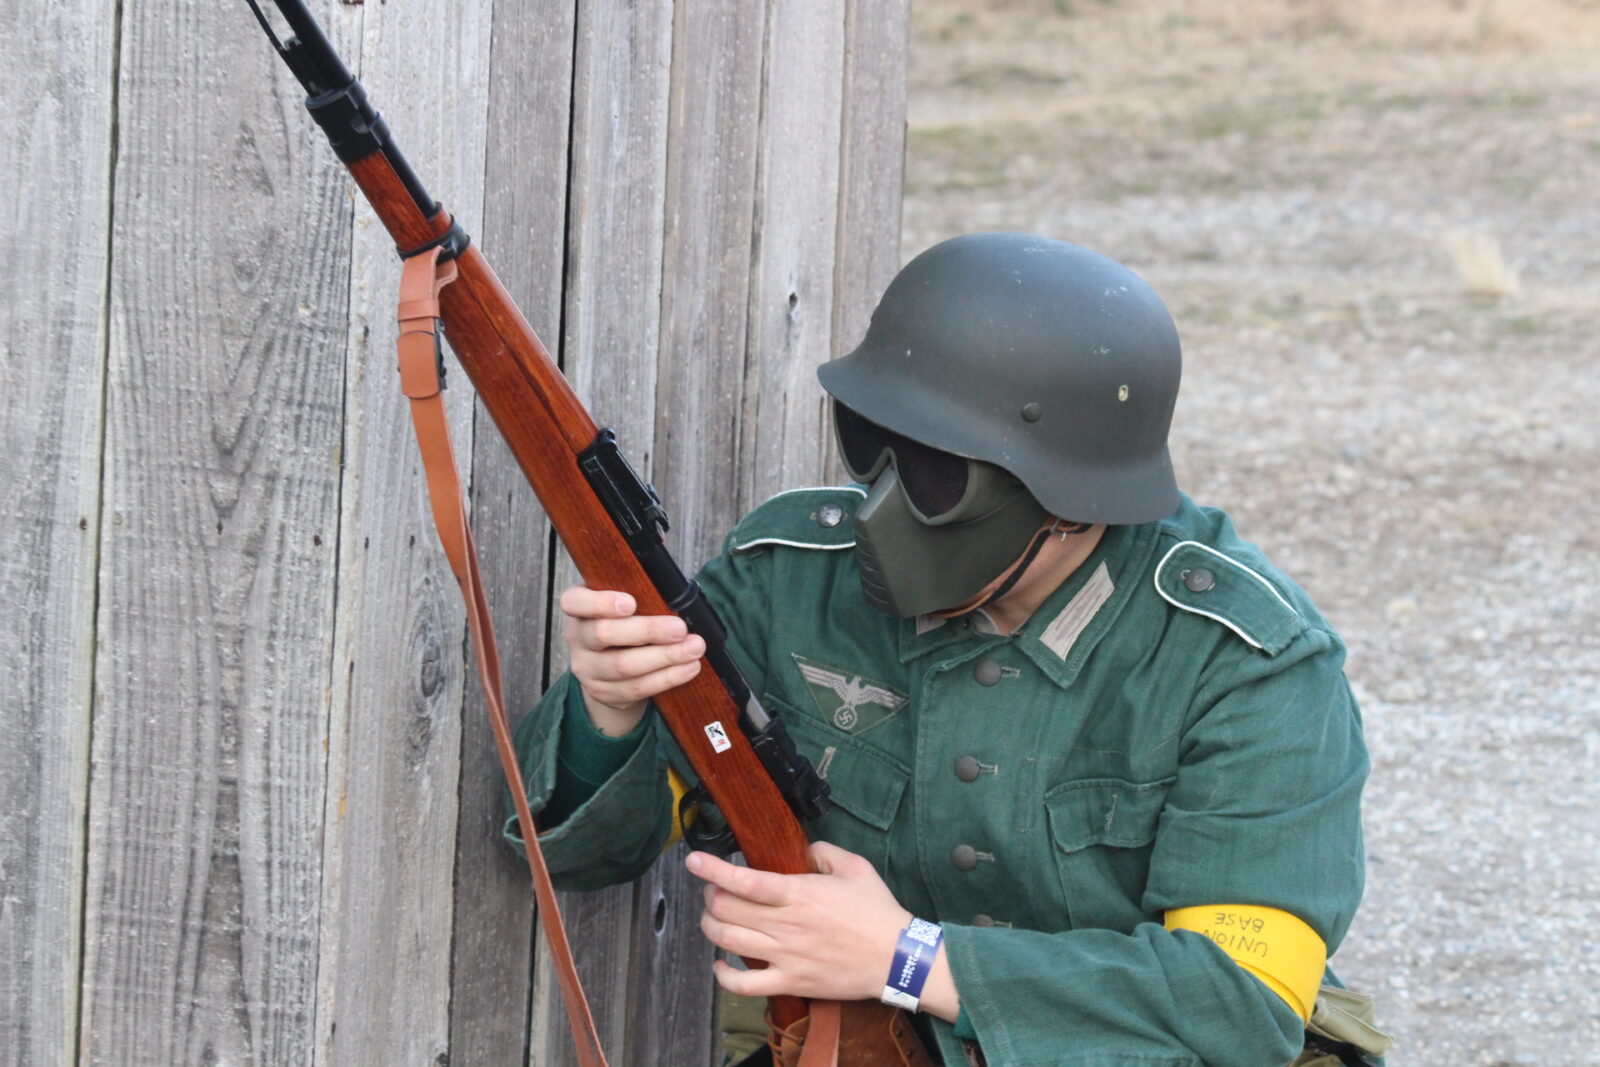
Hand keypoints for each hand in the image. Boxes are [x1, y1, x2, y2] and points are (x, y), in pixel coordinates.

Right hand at [560, 585, 703, 734]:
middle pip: (605, 634)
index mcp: (578, 608)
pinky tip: (688, 668)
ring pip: (623, 665)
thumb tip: (677, 599)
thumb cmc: (624, 622)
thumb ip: (640, 598)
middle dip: (648, 631)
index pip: (575, 602)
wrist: (609, 667)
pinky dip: (667, 678)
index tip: (631, 603)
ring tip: (694, 648)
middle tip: (680, 629)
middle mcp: (577, 638)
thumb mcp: (622, 605)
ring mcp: (587, 668)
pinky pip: (637, 687)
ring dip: (665, 657)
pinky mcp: (603, 692)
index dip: (601, 603)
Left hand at [687, 841, 912, 1003]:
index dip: (713, 870)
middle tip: (713, 889)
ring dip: (711, 926)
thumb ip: (822, 851)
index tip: (694, 861)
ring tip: (714, 916)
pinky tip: (720, 963)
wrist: (897, 958)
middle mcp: (787, 925)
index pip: (745, 881)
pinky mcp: (790, 982)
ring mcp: (785, 957)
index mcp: (800, 894)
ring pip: (728, 942)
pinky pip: (744, 986)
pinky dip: (723, 975)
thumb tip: (800, 849)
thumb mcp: (855, 866)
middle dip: (711, 895)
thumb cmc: (877, 911)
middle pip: (727, 909)